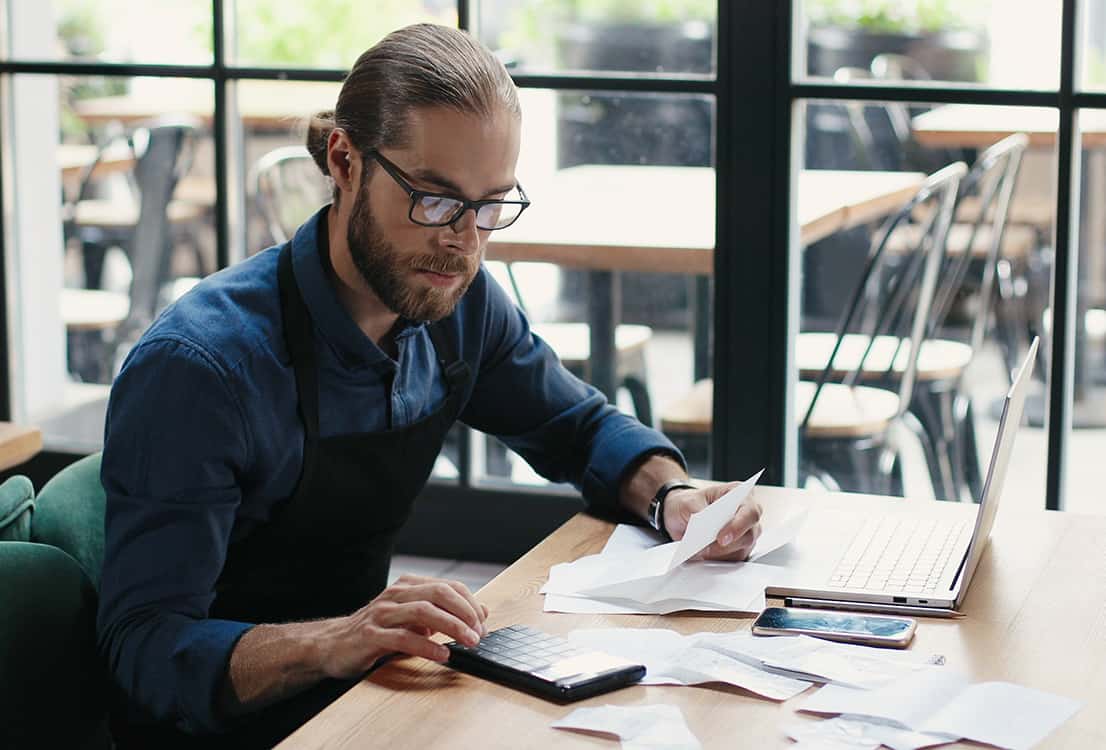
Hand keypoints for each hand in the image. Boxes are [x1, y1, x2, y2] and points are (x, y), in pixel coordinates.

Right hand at [321, 574, 488, 678]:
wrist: (333, 644)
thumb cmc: (378, 631)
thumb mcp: (413, 620)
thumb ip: (443, 614)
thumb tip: (482, 611)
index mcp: (408, 586)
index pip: (448, 586)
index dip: (470, 603)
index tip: (484, 624)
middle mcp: (396, 594)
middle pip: (439, 593)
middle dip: (465, 612)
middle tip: (480, 633)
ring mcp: (382, 613)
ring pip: (423, 611)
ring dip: (451, 627)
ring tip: (468, 642)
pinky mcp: (370, 635)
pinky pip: (403, 638)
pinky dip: (427, 646)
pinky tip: (442, 655)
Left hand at [662, 482, 761, 560]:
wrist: (681, 514)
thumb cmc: (689, 503)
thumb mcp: (686, 502)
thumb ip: (697, 512)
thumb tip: (705, 528)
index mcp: (739, 494)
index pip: (749, 511)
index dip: (739, 525)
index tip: (721, 537)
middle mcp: (746, 513)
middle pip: (750, 534)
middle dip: (729, 545)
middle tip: (707, 549)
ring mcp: (744, 532)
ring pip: (743, 549)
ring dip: (721, 554)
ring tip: (700, 552)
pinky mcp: (738, 548)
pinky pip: (734, 558)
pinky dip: (719, 559)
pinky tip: (704, 556)